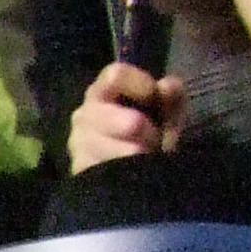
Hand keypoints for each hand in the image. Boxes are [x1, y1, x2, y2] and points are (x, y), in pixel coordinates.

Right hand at [67, 61, 185, 168]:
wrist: (143, 176)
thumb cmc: (155, 132)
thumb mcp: (171, 112)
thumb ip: (172, 95)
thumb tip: (166, 85)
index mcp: (105, 89)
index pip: (115, 75)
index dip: (139, 85)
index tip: (154, 98)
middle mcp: (85, 112)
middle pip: (105, 114)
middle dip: (136, 128)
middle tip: (153, 138)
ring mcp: (78, 142)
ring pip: (106, 145)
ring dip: (133, 152)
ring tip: (145, 156)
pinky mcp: (79, 169)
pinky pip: (102, 167)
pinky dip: (125, 170)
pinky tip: (133, 169)